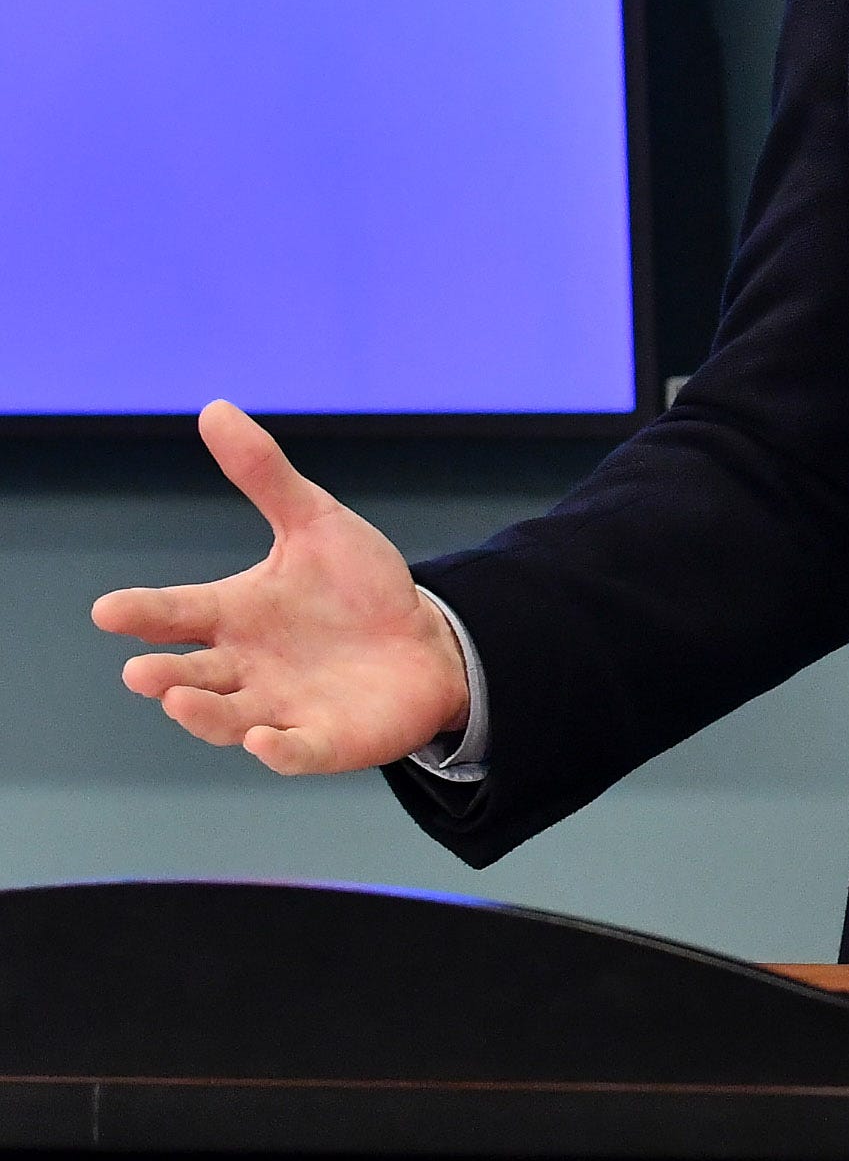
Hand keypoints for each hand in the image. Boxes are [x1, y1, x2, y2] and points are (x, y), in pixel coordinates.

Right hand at [90, 402, 471, 775]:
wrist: (427, 642)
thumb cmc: (357, 588)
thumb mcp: (315, 523)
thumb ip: (265, 474)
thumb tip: (215, 409)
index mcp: (233, 614)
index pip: (175, 613)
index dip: (141, 613)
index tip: (109, 610)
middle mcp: (245, 667)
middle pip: (190, 674)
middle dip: (163, 675)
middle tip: (143, 671)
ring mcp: (280, 707)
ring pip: (227, 719)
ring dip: (203, 714)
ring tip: (180, 699)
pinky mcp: (324, 740)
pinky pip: (294, 752)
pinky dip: (278, 749)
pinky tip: (267, 739)